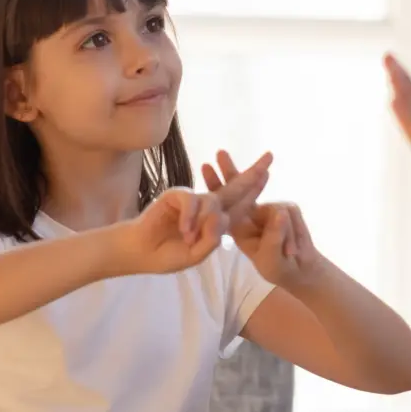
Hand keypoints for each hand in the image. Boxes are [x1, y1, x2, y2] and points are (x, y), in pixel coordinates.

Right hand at [117, 152, 272, 273]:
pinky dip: (190, 217)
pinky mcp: (177, 195)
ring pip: (213, 201)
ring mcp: (193, 199)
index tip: (268, 173)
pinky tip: (184, 230)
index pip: (240, 204)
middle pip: (235, 187)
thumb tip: (220, 217)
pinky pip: (192, 200)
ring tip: (189, 238)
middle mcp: (208, 206)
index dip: (254, 190)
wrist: (141, 253)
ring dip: (205, 221)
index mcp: (217, 220)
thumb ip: (212, 239)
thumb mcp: (197, 253)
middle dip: (253, 173)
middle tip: (270, 157)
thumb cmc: (169, 254)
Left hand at [202, 151, 322, 287]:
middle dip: (231, 170)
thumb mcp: (270, 257)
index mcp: (240, 223)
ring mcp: (272, 208)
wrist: (299, 268)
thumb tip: (280, 213)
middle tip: (219, 152)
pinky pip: (290, 215)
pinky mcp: (289, 208)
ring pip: (276, 210)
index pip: (226, 201)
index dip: (216, 183)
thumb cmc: (277, 266)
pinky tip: (293, 251)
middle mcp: (254, 211)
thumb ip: (273, 236)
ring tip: (286, 248)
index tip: (205, 166)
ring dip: (283, 236)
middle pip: (242, 187)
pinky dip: (293, 236)